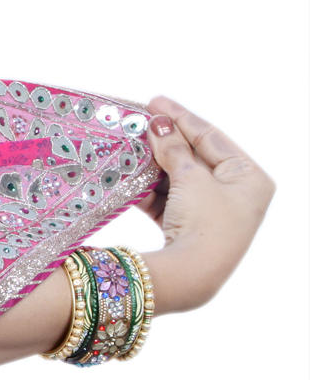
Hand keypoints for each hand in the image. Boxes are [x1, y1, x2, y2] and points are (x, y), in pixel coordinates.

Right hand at [138, 96, 273, 312]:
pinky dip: (150, 188)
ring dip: (154, 164)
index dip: (182, 118)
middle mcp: (235, 194)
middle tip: (139, 122)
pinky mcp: (189, 227)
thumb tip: (158, 123)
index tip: (156, 102)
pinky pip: (169, 198)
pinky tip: (131, 175)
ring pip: (178, 178)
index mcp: (250, 177)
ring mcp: (212, 212)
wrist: (192, 276)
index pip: (213, 137)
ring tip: (130, 147)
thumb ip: (174, 148)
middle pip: (195, 157)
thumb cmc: (206, 223)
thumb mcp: (191, 179)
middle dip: (165, 141)